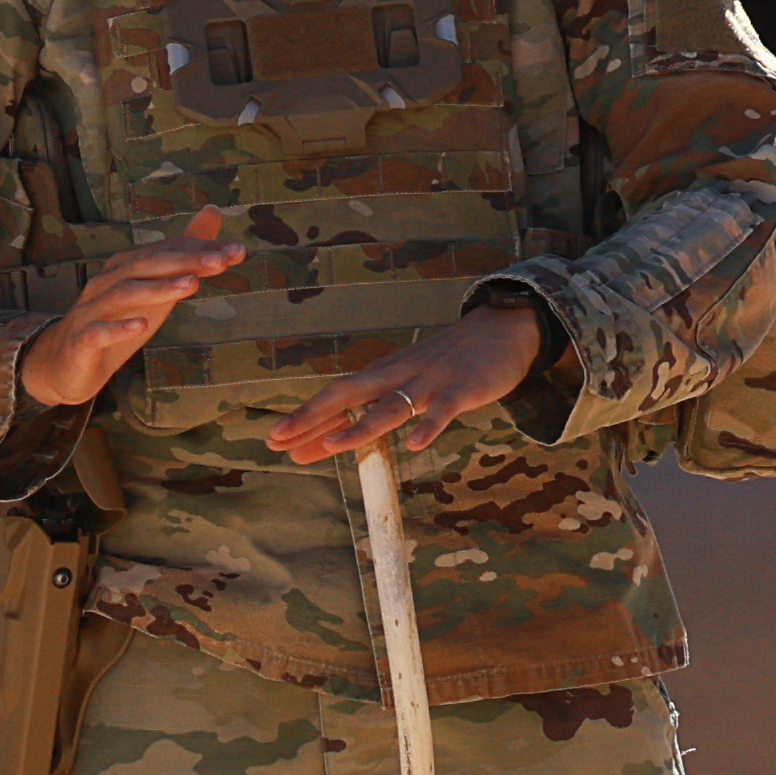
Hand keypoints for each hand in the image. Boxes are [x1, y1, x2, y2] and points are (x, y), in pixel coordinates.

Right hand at [18, 207, 241, 409]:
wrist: (67, 363)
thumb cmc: (115, 320)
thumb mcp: (154, 287)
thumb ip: (181, 255)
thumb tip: (212, 212)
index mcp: (125, 267)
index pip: (165, 251)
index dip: (200, 250)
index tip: (236, 252)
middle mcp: (107, 282)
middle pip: (146, 265)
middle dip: (184, 261)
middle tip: (221, 261)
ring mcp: (92, 310)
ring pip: (125, 294)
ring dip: (158, 289)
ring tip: (191, 286)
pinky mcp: (82, 340)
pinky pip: (98, 331)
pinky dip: (119, 327)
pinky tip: (142, 325)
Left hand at [270, 299, 545, 464]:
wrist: (500, 329)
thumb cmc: (448, 361)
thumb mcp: (408, 380)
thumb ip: (376, 407)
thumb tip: (338, 435)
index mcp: (384, 374)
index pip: (337, 396)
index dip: (306, 416)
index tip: (274, 438)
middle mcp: (399, 374)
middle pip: (350, 395)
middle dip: (312, 417)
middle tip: (279, 439)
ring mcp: (431, 381)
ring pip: (392, 405)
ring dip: (361, 426)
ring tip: (332, 445)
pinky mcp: (463, 388)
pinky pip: (444, 409)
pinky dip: (430, 426)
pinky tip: (417, 445)